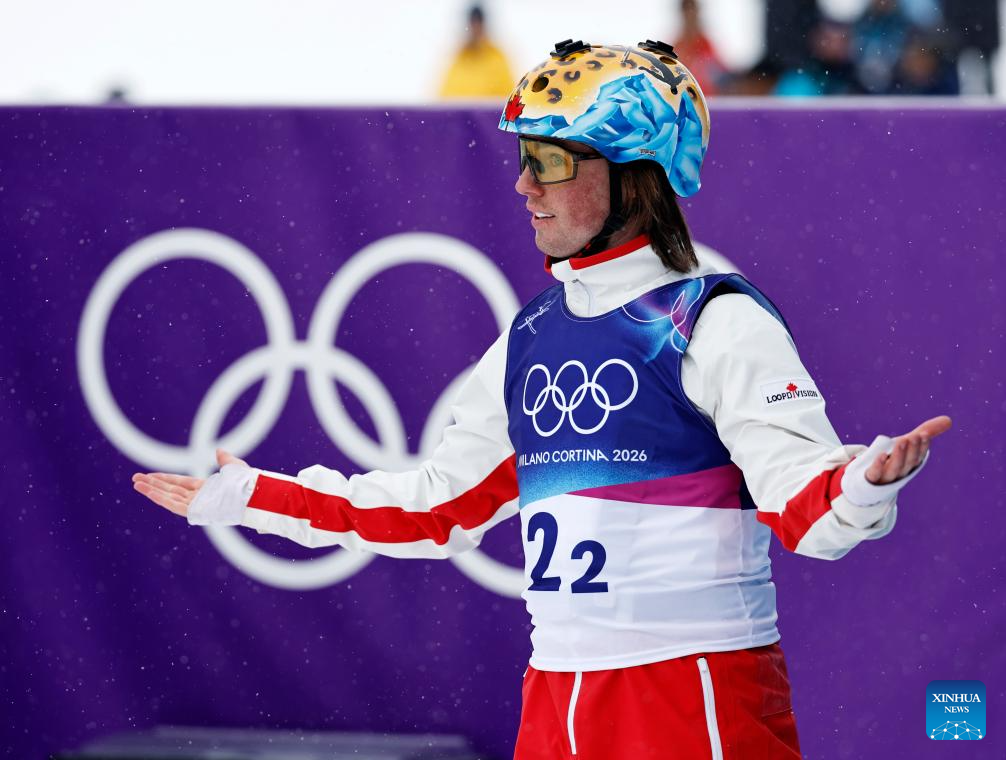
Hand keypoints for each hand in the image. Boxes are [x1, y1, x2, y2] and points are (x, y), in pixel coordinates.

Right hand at [132, 449, 247, 517]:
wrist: (252, 493)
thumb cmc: (247, 483)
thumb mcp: (234, 467)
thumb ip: (225, 460)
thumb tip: (219, 450)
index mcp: (206, 488)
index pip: (179, 483)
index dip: (164, 479)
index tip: (149, 475)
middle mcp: (199, 498)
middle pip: (170, 490)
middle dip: (152, 484)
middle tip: (135, 479)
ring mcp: (196, 505)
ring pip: (169, 497)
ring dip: (152, 491)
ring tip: (135, 484)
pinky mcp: (195, 511)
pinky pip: (174, 505)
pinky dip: (160, 498)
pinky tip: (148, 492)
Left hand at [865, 415, 951, 484]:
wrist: (872, 478)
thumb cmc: (894, 457)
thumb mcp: (908, 443)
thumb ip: (926, 431)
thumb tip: (949, 419)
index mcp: (911, 464)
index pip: (919, 456)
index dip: (922, 446)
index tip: (924, 434)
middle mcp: (901, 472)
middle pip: (909, 461)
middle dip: (913, 449)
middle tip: (915, 435)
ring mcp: (887, 476)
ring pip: (895, 467)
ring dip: (899, 455)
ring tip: (902, 441)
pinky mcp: (872, 477)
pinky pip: (875, 473)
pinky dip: (879, 465)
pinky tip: (881, 455)